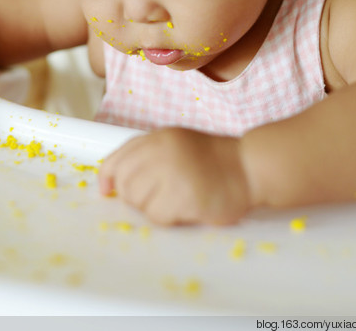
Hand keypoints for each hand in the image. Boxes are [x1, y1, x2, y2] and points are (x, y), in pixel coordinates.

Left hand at [98, 127, 251, 225]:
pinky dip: (169, 217)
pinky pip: (157, 215)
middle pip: (125, 184)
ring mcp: (173, 173)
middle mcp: (162, 152)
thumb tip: (114, 181)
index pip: (117, 158)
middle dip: (136, 196)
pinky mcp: (184, 196)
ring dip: (154, 207)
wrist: (249, 167)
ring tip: (178, 198)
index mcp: (158, 137)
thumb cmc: (215, 160)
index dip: (107, 177)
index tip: (107, 189)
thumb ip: (148, 154)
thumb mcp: (177, 143)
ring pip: (138, 202)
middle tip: (160, 196)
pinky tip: (187, 206)